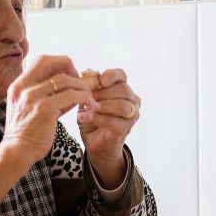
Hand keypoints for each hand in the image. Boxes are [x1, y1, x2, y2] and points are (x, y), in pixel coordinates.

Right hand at [0, 55, 95, 169]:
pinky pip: (71, 96)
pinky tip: (89, 105)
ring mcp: (33, 97)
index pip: (40, 61)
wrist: (17, 152)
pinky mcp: (45, 108)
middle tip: (80, 80)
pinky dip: (84, 98)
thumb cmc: (26, 133)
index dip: (58, 63)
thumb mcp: (31, 109)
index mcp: (18, 86)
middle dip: (68, 66)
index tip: (70, 75)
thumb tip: (72, 88)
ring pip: (64, 79)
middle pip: (49, 61)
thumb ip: (48, 96)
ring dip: (80, 86)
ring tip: (89, 96)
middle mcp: (23, 87)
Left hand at [77, 68, 140, 185]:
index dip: (111, 75)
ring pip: (122, 106)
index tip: (100, 79)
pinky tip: (83, 118)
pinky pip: (114, 121)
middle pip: (123, 89)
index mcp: (123, 89)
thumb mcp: (88, 100)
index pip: (121, 75)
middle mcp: (132, 101)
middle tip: (86, 96)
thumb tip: (87, 72)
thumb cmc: (93, 119)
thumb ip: (90, 87)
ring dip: (102, 105)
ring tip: (86, 107)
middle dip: (103, 92)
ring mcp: (132, 116)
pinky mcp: (125, 130)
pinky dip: (97, 118)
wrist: (95, 144)